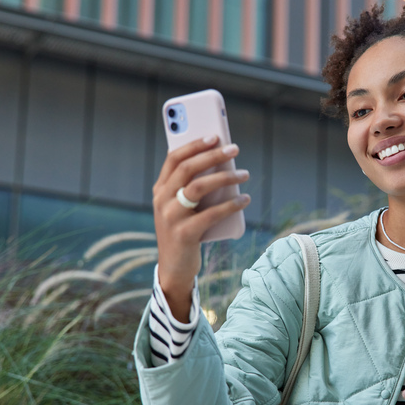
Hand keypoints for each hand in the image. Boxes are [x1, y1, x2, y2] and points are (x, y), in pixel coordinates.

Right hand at [153, 135, 250, 319]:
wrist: (174, 268)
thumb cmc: (185, 231)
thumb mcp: (184, 207)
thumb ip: (194, 188)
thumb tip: (224, 164)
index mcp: (160, 190)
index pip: (174, 159)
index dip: (194, 145)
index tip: (214, 136)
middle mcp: (162, 201)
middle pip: (187, 169)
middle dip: (212, 155)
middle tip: (234, 149)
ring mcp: (171, 217)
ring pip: (198, 187)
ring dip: (225, 177)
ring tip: (244, 174)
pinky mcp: (184, 234)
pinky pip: (211, 214)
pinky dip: (231, 204)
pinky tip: (244, 198)